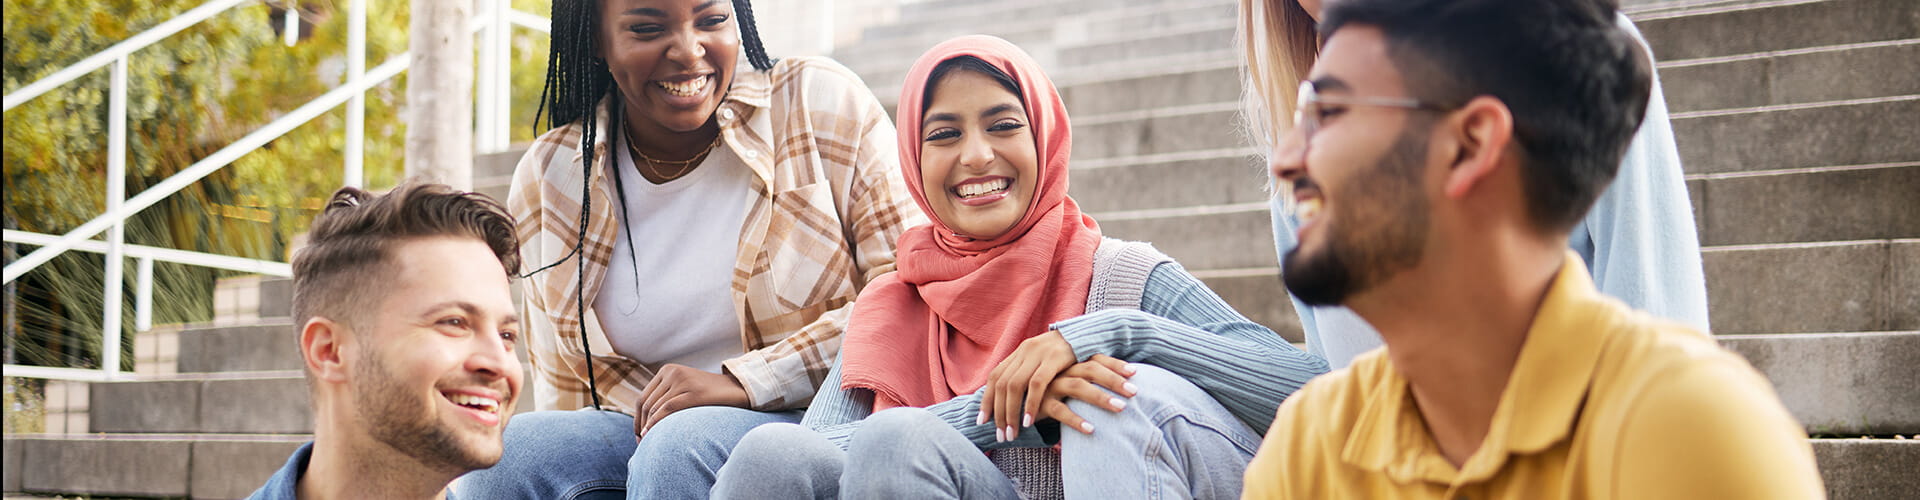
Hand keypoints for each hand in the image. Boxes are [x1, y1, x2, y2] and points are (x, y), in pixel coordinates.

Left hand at [634, 364, 750, 438]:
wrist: (736, 389)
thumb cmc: (709, 396)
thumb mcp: (684, 391)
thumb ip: (666, 398)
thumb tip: (644, 422)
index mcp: (667, 370)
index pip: (642, 397)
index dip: (637, 419)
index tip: (638, 435)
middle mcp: (672, 372)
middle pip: (646, 403)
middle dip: (640, 425)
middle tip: (641, 442)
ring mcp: (682, 380)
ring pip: (654, 407)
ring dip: (647, 427)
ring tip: (647, 442)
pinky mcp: (692, 391)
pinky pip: (667, 409)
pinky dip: (656, 422)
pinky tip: (651, 434)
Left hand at [979, 331, 1078, 441]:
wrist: (1089, 335)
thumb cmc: (1066, 356)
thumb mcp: (1042, 362)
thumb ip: (1026, 375)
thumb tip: (1007, 399)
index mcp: (1019, 352)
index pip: (995, 377)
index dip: (986, 400)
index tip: (982, 422)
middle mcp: (1024, 351)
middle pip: (1002, 384)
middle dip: (998, 412)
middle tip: (1001, 435)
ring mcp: (1038, 353)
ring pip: (1015, 385)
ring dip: (1011, 412)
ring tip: (1013, 433)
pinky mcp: (1054, 358)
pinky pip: (1037, 384)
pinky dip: (1030, 404)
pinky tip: (1029, 421)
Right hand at [1036, 354, 1137, 434]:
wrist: (1015, 399)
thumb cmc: (1049, 391)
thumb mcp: (1067, 381)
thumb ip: (1086, 379)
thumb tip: (1119, 383)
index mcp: (1069, 362)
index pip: (1095, 358)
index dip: (1115, 364)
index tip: (1135, 372)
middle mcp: (1061, 370)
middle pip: (1090, 369)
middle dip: (1114, 380)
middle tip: (1134, 392)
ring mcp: (1049, 385)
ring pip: (1077, 386)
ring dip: (1100, 397)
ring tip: (1120, 408)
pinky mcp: (1040, 402)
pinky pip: (1059, 410)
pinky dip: (1076, 419)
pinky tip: (1091, 429)